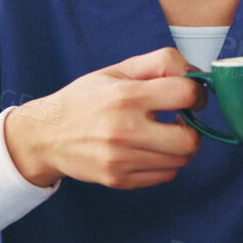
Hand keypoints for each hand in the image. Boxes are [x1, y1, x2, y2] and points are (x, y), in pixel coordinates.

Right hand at [3, 47, 202, 188]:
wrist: (45, 135)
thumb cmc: (85, 99)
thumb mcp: (117, 70)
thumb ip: (159, 63)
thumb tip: (195, 73)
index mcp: (126, 96)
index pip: (185, 94)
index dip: (197, 94)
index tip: (191, 96)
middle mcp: (124, 130)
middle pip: (190, 139)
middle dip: (195, 128)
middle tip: (182, 120)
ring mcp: (121, 159)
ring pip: (181, 160)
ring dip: (182, 146)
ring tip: (166, 133)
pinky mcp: (119, 180)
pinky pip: (165, 175)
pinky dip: (167, 163)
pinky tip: (152, 149)